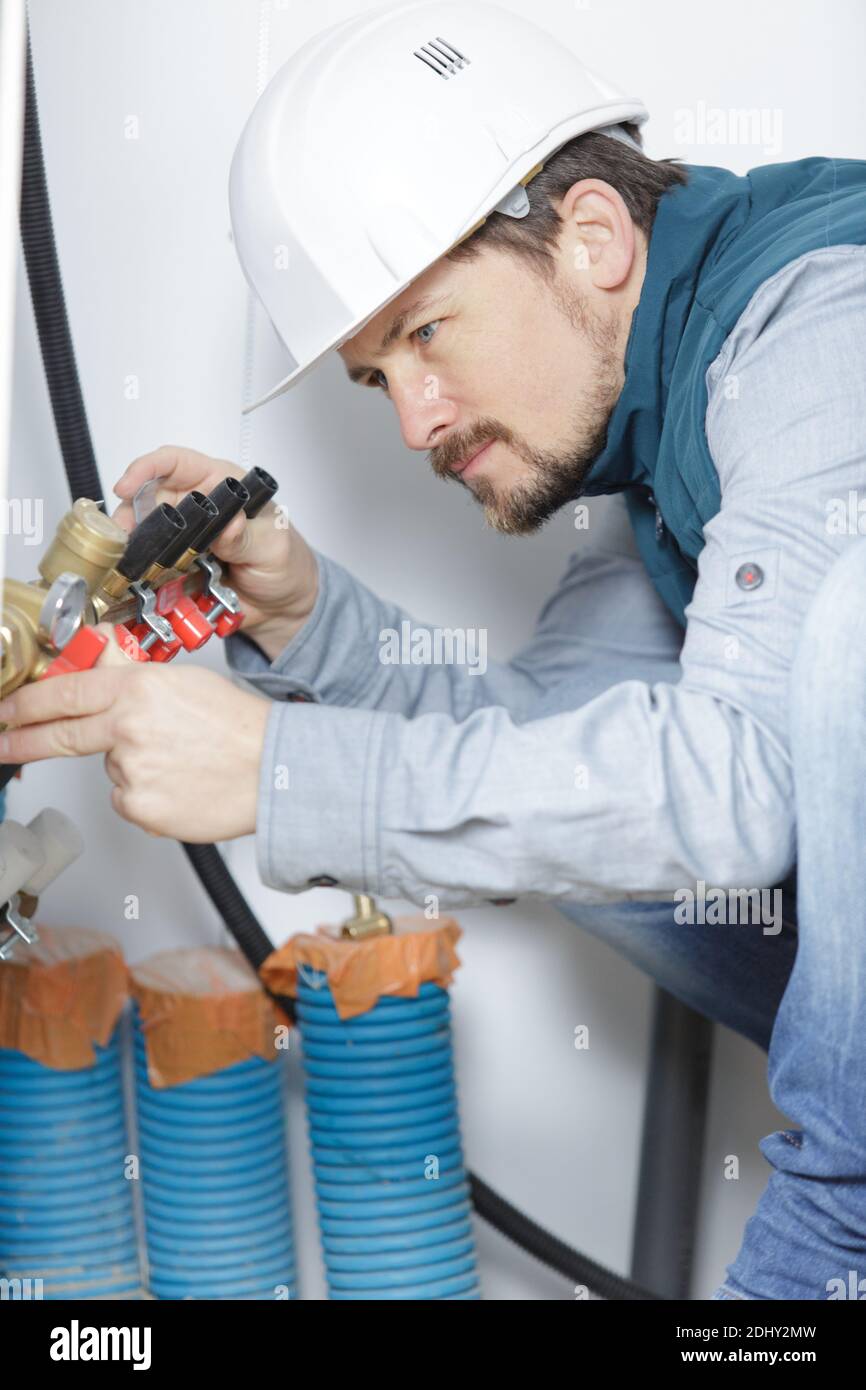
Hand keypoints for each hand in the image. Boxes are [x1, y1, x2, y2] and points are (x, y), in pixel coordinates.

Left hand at [0, 628, 270, 840]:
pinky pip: (129, 800)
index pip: (65, 693)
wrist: (275, 771)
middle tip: (2, 742)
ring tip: (178, 761)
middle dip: (21, 739)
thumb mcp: (181, 682)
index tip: (6, 710)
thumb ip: (129, 672)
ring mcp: (132, 771)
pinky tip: (179, 784)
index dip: (26, 704)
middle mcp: (129, 728)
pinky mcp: (142, 808)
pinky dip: (147, 795)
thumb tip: (96, 654)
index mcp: (138, 689)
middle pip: (61, 735)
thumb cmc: (239, 726)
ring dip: (131, 766)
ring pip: (110, 768)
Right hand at [112, 445, 318, 658]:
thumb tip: (227, 525)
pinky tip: (142, 582)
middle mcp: (198, 506)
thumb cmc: (286, 564)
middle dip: (131, 515)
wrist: (284, 607)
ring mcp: (185, 537)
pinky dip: (145, 574)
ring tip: (131, 563)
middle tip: (124, 538)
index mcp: (221, 485)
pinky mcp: (178, 566)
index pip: (175, 462)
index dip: (146, 468)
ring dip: (135, 547)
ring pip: (146, 533)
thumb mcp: (272, 547)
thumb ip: (246, 537)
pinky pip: (153, 566)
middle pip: (149, 498)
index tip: (126, 487)